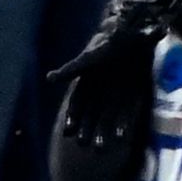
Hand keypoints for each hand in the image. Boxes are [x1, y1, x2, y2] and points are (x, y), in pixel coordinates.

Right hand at [51, 30, 156, 148]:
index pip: (77, 102)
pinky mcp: (133, 92)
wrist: (133, 32)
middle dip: (87, 129)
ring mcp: (117, 92)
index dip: (73, 117)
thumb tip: (48, 79)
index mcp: (88, 80)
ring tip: (100, 148)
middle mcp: (101, 89)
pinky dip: (124, 124)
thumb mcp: (90, 57)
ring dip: (104, 131)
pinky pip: (128, 111)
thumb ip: (72, 69)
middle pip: (92, 113)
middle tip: (84, 145)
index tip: (68, 132)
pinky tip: (121, 137)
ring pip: (108, 115)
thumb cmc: (108, 44)